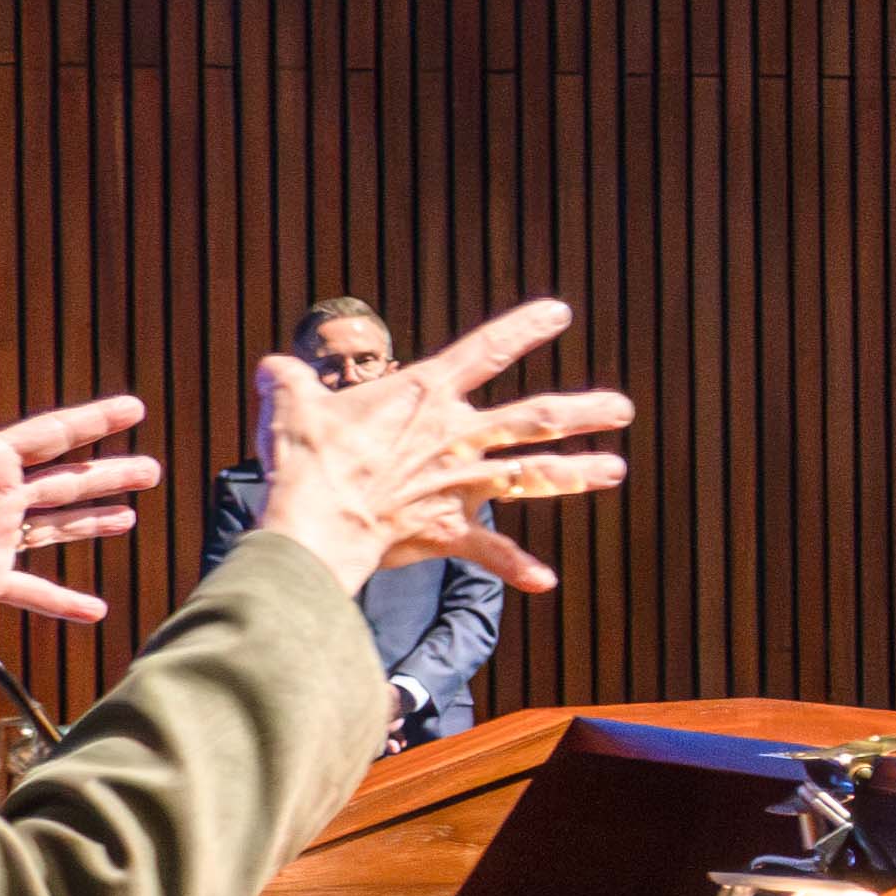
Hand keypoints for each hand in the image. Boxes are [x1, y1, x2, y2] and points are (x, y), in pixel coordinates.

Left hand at [0, 360, 167, 640]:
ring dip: (96, 522)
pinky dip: (64, 603)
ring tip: (132, 514)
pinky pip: (32, 592)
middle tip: (151, 467)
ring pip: (58, 528)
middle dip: (109, 473)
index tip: (131, 408)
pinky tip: (95, 610)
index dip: (91, 421)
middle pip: (65, 482)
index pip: (48, 436)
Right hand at [234, 296, 634, 594]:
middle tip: (622, 407)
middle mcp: (455, 438)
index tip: (560, 313)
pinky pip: (489, 552)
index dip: (523, 328)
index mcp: (425, 397)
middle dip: (581, 410)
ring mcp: (458, 485)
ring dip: (576, 473)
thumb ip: (290, 380)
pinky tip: (546, 581)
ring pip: (531, 475)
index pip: (484, 350)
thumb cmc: (306, 460)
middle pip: (532, 417)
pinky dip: (516, 567)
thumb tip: (273, 368)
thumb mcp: (291, 403)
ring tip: (616, 470)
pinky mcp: (447, 530)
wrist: (314, 523)